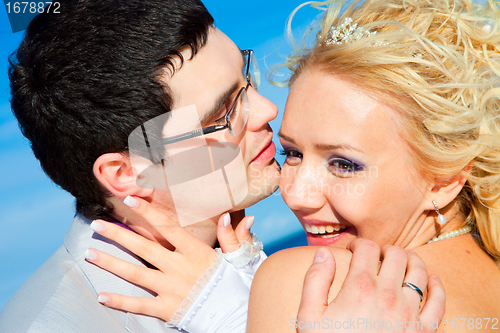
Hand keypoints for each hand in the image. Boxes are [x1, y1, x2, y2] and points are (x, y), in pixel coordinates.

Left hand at [85, 196, 254, 320]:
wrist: (234, 315)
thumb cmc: (235, 284)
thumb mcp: (238, 257)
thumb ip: (232, 236)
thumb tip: (227, 216)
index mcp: (195, 252)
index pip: (167, 228)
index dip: (148, 213)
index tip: (129, 200)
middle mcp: (179, 267)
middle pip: (144, 248)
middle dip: (118, 235)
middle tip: (96, 225)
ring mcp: (170, 288)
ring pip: (135, 274)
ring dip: (111, 263)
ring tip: (89, 253)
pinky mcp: (166, 308)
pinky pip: (139, 304)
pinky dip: (120, 301)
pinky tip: (102, 295)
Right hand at [297, 239, 445, 331]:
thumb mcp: (309, 317)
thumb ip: (315, 280)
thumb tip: (323, 253)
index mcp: (360, 287)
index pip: (366, 248)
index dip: (358, 244)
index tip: (352, 250)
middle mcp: (388, 295)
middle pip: (396, 254)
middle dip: (384, 250)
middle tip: (376, 257)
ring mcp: (409, 313)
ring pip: (419, 271)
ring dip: (410, 260)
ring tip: (401, 261)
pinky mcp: (423, 331)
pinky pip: (438, 302)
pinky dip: (437, 287)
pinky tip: (432, 280)